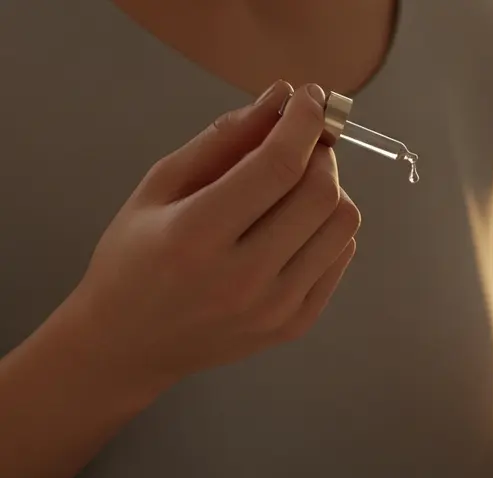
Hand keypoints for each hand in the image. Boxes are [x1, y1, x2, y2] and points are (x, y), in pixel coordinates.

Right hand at [61, 81, 360, 392]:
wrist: (129, 344)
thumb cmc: (136, 258)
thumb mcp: (160, 188)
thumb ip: (223, 140)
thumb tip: (279, 97)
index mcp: (196, 237)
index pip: (277, 167)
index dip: (304, 123)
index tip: (311, 97)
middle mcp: (242, 278)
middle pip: (321, 194)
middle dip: (320, 152)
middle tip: (302, 141)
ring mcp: (275, 307)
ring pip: (343, 225)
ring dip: (330, 188)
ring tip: (297, 184)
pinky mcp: (296, 324)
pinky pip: (341, 256)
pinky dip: (328, 227)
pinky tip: (296, 223)